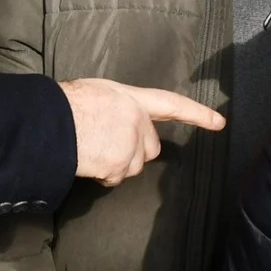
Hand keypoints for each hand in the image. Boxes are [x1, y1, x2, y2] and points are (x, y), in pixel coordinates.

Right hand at [59, 78, 224, 187]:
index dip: (197, 114)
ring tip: (91, 150)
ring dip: (116, 164)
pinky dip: (103, 174)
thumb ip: (116, 106)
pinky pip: (114, 178)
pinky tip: (87, 161)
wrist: (51, 123)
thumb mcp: (97, 92)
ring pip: (132, 165)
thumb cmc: (66, 104)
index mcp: (133, 99)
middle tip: (107, 144)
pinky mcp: (118, 166)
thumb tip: (112, 118)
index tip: (219, 123)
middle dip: (134, 151)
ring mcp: (129, 146)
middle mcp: (137, 123)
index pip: (172, 105)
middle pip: (150, 148)